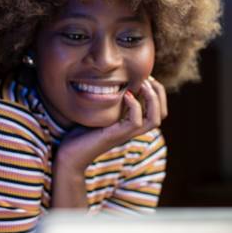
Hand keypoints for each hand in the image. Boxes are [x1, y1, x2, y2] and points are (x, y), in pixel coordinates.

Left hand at [52, 77, 166, 207]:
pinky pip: (135, 123)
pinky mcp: (115, 136)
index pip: (157, 110)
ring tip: (142, 85)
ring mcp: (125, 134)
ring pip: (154, 120)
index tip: (146, 77)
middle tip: (148, 78)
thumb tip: (109, 82)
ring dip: (152, 99)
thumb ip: (107, 102)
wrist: (69, 155)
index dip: (157, 92)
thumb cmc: (80, 133)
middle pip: (161, 114)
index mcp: (130, 123)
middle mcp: (131, 130)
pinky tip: (125, 96)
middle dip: (159, 93)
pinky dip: (134, 106)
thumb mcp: (97, 112)